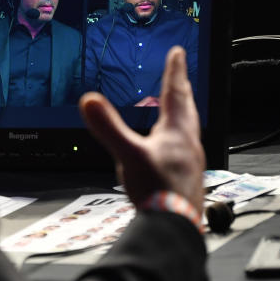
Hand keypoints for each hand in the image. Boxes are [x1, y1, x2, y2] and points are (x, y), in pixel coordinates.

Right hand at [78, 46, 205, 212]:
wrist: (175, 226)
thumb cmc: (158, 192)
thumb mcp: (128, 155)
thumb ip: (108, 127)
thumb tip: (89, 100)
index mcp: (176, 133)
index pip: (175, 94)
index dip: (175, 71)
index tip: (178, 53)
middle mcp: (188, 145)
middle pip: (187, 110)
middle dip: (182, 89)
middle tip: (181, 75)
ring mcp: (190, 163)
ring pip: (188, 130)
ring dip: (183, 114)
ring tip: (178, 109)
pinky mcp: (186, 179)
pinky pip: (184, 150)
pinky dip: (177, 140)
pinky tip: (168, 150)